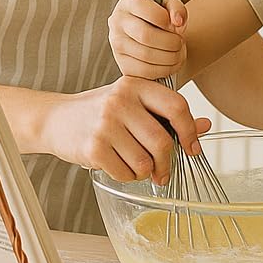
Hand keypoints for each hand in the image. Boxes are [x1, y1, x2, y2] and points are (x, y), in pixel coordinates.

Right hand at [43, 76, 210, 184]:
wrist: (56, 119)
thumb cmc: (101, 112)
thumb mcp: (134, 104)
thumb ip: (168, 114)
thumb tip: (205, 126)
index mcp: (136, 85)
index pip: (177, 106)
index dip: (189, 131)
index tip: (192, 149)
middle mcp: (120, 100)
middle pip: (162, 142)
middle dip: (167, 164)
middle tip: (162, 172)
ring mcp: (105, 123)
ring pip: (145, 163)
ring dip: (144, 172)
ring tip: (132, 164)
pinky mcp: (93, 147)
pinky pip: (126, 174)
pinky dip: (127, 177)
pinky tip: (117, 165)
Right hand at [108, 0, 187, 79]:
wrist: (149, 36)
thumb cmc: (158, 19)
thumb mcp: (168, 6)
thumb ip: (176, 7)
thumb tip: (178, 21)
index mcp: (127, 5)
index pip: (151, 13)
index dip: (168, 22)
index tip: (176, 26)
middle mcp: (117, 24)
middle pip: (147, 36)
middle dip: (171, 42)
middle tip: (180, 42)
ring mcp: (117, 46)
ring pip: (147, 56)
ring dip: (171, 57)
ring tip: (178, 52)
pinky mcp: (123, 65)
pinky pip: (146, 72)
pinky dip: (164, 70)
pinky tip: (170, 63)